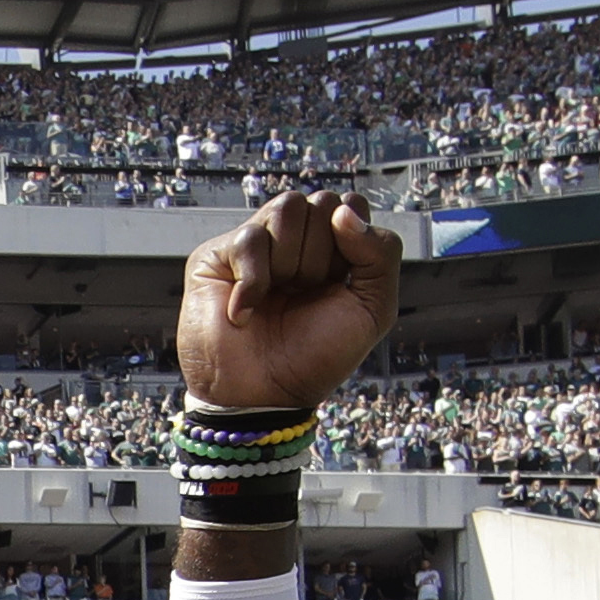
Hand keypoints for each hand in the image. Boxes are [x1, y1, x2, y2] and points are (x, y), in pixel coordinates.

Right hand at [174, 188, 402, 414]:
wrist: (262, 396)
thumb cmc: (314, 358)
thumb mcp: (372, 309)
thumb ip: (381, 253)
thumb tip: (344, 211)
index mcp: (333, 249)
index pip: (350, 205)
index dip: (350, 240)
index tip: (337, 281)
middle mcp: (294, 241)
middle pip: (320, 203)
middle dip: (320, 257)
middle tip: (302, 295)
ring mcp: (256, 245)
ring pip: (286, 209)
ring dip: (289, 263)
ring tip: (277, 298)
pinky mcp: (218, 256)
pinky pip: (249, 239)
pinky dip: (254, 284)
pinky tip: (246, 313)